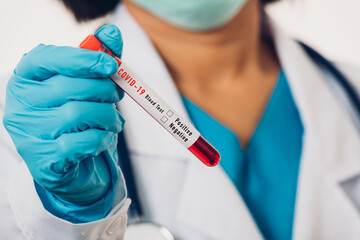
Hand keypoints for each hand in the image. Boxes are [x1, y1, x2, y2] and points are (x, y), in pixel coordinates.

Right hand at [3, 25, 124, 205]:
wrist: (71, 164)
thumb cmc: (77, 119)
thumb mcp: (84, 88)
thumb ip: (97, 60)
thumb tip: (112, 34)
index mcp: (26, 80)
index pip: (46, 58)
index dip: (82, 59)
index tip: (112, 64)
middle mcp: (20, 106)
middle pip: (68, 87)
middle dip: (103, 89)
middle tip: (117, 95)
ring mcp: (28, 136)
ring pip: (77, 114)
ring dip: (107, 116)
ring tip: (114, 119)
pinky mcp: (44, 161)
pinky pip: (82, 142)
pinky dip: (102, 138)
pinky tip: (104, 137)